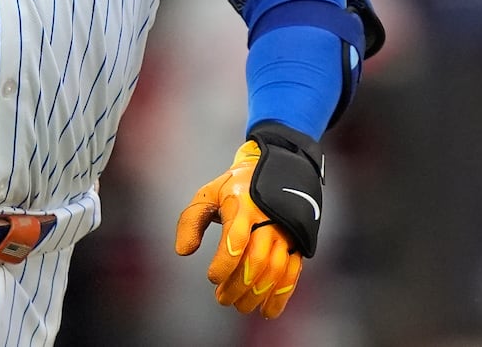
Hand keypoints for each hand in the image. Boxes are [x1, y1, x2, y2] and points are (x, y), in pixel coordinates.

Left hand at [174, 126, 324, 319]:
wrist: (273, 170)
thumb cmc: (234, 187)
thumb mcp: (208, 194)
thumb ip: (191, 220)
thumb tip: (183, 252)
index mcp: (244, 205)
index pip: (236, 238)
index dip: (225, 263)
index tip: (212, 278)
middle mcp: (268, 219)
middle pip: (256, 260)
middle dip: (238, 286)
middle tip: (222, 300)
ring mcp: (286, 232)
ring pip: (275, 270)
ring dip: (257, 294)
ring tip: (240, 306)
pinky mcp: (297, 243)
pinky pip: (292, 272)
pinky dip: (281, 295)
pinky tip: (267, 310)